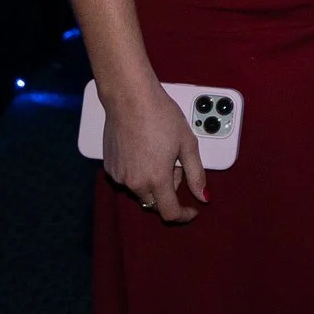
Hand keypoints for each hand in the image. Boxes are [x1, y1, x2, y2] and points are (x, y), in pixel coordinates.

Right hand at [102, 80, 207, 223]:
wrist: (130, 98)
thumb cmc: (160, 115)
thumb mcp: (187, 143)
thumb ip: (196, 174)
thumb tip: (204, 196)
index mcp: (156, 179)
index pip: (170, 212)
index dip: (184, 215)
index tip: (192, 210)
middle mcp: (134, 182)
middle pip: (155, 202)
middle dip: (169, 189)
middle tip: (175, 163)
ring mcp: (119, 176)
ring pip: (140, 191)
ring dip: (152, 181)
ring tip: (158, 152)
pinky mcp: (109, 167)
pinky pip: (127, 179)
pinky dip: (138, 173)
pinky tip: (143, 151)